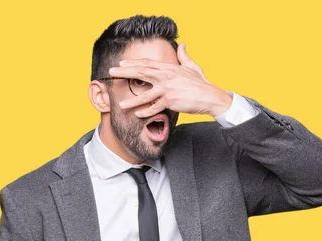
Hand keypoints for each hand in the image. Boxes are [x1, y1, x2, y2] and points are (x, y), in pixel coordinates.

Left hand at [108, 43, 232, 117]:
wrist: (210, 97)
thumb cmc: (201, 84)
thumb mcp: (192, 67)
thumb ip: (184, 56)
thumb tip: (183, 44)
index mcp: (169, 68)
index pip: (147, 63)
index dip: (133, 63)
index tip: (121, 64)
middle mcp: (166, 76)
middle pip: (141, 72)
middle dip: (125, 72)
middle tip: (111, 72)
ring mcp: (167, 88)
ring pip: (145, 95)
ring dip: (132, 101)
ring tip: (121, 105)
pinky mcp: (170, 100)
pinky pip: (154, 107)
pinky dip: (146, 111)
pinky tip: (137, 114)